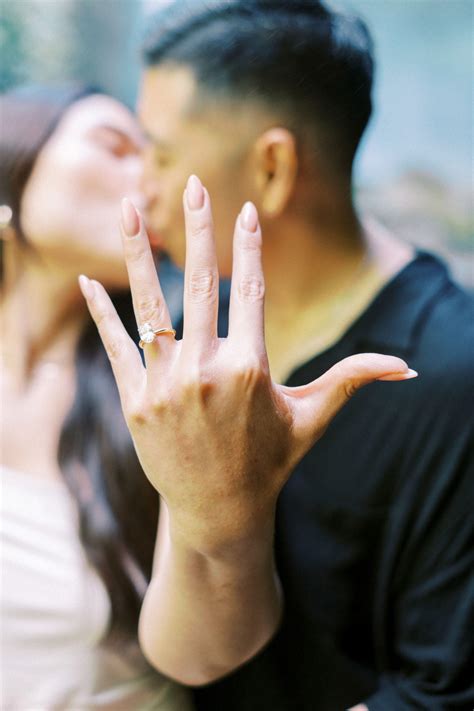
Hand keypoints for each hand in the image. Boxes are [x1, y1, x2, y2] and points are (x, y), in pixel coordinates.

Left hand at [79, 175, 415, 554]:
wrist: (217, 509)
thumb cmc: (269, 459)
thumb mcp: (312, 418)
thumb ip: (352, 380)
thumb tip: (407, 366)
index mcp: (251, 368)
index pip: (251, 291)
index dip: (249, 247)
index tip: (245, 210)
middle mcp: (206, 370)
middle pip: (201, 284)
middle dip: (198, 228)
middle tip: (194, 184)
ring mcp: (165, 385)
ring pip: (151, 306)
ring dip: (140, 252)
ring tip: (130, 207)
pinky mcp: (134, 401)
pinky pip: (115, 345)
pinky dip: (102, 311)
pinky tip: (90, 277)